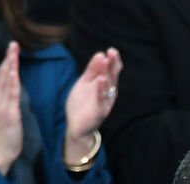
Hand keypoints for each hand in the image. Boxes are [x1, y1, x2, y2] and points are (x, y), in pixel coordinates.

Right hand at [0, 41, 22, 174]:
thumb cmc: (3, 134)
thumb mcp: (3, 113)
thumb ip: (6, 100)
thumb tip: (12, 88)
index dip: (6, 62)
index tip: (11, 50)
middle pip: (1, 74)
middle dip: (8, 58)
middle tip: (13, 44)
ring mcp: (0, 105)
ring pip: (6, 81)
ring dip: (10, 65)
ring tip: (14, 52)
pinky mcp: (9, 113)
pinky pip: (11, 94)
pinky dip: (12, 81)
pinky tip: (13, 71)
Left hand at [64, 47, 122, 164]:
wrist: (76, 125)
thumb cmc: (82, 104)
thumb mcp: (84, 83)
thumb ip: (92, 71)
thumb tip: (100, 54)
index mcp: (105, 85)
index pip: (110, 71)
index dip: (112, 61)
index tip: (110, 50)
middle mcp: (108, 93)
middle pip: (112, 77)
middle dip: (113, 64)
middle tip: (112, 52)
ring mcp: (105, 102)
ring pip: (109, 86)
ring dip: (108, 74)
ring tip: (106, 61)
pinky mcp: (100, 111)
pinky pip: (102, 99)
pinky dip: (102, 90)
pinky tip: (101, 80)